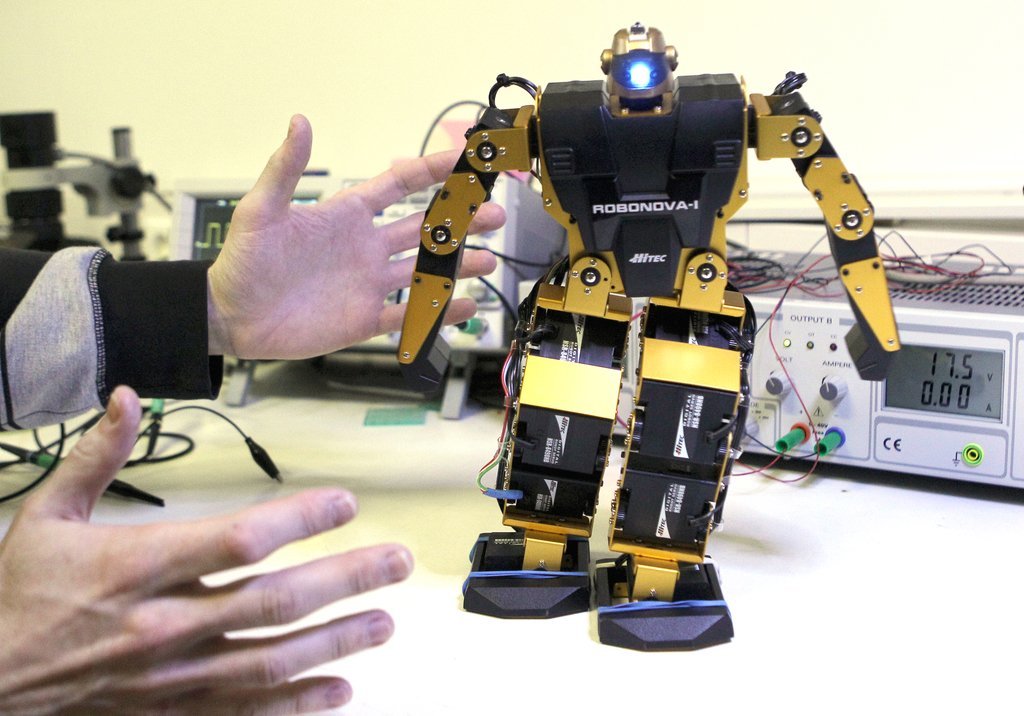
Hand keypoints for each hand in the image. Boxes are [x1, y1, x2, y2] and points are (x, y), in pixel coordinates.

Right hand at [0, 386, 412, 713]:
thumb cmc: (21, 598)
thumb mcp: (46, 516)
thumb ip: (94, 456)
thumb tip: (126, 398)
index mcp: (138, 568)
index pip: (236, 539)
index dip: (299, 519)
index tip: (345, 502)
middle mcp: (164, 625)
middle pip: (273, 601)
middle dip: (345, 579)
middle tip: (396, 563)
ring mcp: (172, 677)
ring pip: (271, 661)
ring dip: (337, 641)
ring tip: (385, 621)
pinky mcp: (170, 712)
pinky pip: (244, 713)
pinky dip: (296, 705)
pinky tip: (338, 691)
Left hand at [207, 114, 503, 358]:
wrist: (231, 316)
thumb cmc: (242, 262)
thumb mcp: (261, 211)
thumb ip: (285, 169)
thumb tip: (299, 122)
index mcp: (345, 216)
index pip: (398, 186)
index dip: (431, 171)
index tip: (464, 160)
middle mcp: (364, 247)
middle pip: (423, 228)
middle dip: (460, 221)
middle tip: (493, 215)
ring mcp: (367, 283)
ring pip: (423, 270)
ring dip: (456, 265)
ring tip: (486, 261)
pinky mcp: (363, 318)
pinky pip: (408, 313)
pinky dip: (437, 311)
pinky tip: (463, 305)